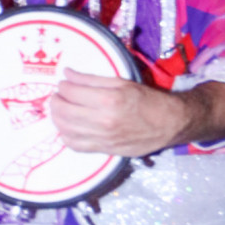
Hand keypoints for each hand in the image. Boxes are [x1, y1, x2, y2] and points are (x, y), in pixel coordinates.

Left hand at [49, 70, 224, 157]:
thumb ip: (92, 79)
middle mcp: (103, 121)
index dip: (63, 86)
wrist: (169, 124)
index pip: (71, 92)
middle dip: (55, 101)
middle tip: (58, 96)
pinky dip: (65, 136)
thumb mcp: (122, 82)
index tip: (64, 83)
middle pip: (63, 111)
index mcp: (109, 100)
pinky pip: (74, 145)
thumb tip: (68, 74)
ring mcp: (102, 138)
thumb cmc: (148, 100)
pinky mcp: (104, 149)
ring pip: (65, 129)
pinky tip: (68, 127)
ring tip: (61, 109)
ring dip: (57, 117)